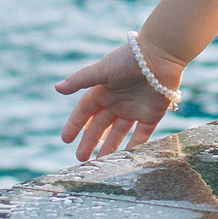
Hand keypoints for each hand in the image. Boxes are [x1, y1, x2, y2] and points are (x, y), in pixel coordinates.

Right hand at [54, 36, 180, 160]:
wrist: (161, 56)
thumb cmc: (129, 60)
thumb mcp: (102, 70)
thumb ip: (80, 80)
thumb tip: (57, 88)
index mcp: (104, 91)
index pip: (85, 111)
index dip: (75, 124)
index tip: (66, 139)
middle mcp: (118, 102)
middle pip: (100, 125)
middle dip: (90, 141)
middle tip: (81, 158)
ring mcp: (134, 109)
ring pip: (119, 133)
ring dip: (110, 147)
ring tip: (101, 162)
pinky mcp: (151, 115)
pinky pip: (141, 135)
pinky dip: (134, 146)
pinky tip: (125, 158)